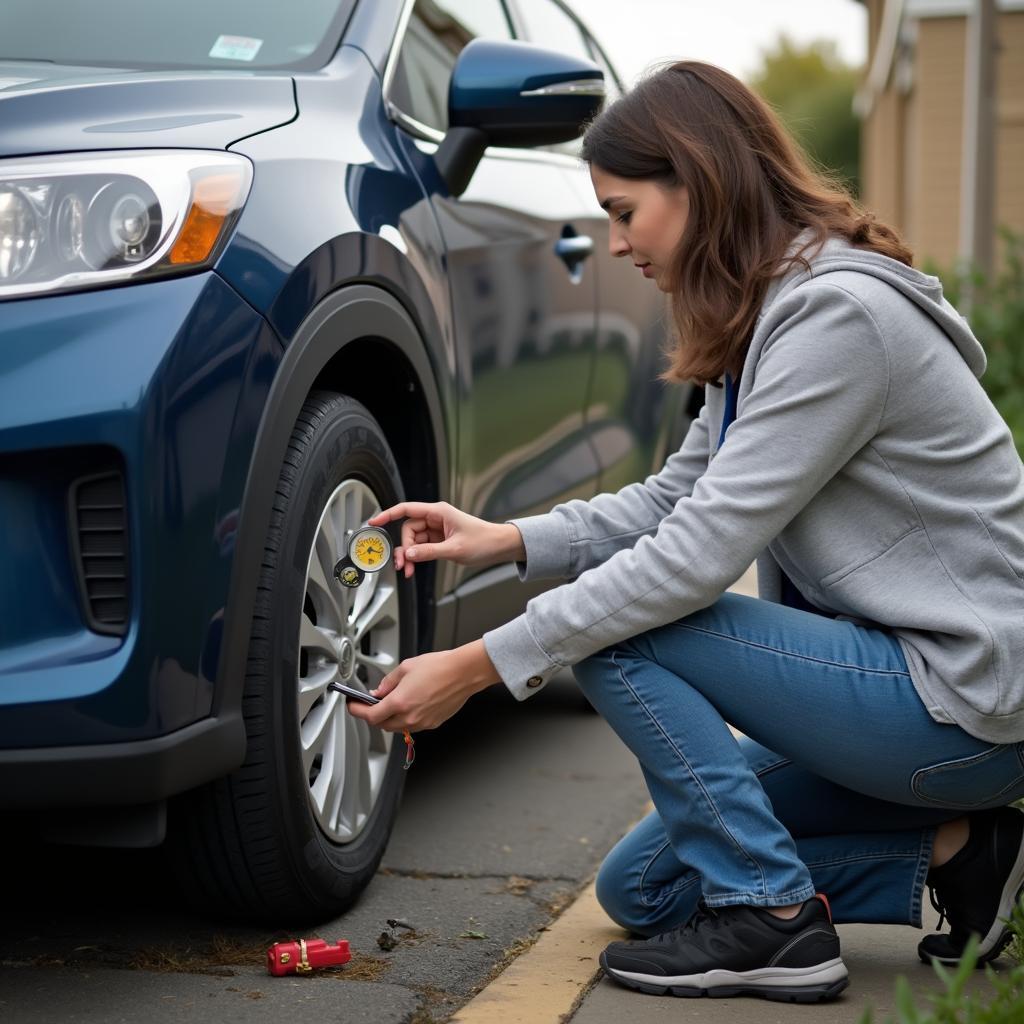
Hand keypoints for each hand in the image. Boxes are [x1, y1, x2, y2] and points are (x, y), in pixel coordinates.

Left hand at [345, 640, 500, 731]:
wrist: (463, 673)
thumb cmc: (440, 667)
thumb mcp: (406, 667)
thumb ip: (388, 682)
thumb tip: (379, 691)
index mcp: (400, 702)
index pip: (370, 715)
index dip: (357, 711)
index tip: (353, 706)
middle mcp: (410, 716)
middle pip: (381, 724)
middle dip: (372, 715)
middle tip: (369, 703)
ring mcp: (422, 722)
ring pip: (396, 727)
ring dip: (388, 718)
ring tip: (391, 702)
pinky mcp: (432, 724)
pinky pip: (412, 725)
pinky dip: (405, 718)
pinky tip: (409, 704)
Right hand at [368, 501, 524, 578]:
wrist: (500, 546)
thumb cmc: (484, 541)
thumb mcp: (454, 549)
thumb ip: (429, 552)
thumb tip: (408, 554)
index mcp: (439, 512)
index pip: (407, 509)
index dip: (388, 514)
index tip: (374, 522)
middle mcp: (436, 518)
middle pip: (408, 529)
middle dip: (403, 547)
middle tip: (403, 564)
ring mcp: (437, 530)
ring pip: (414, 540)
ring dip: (409, 555)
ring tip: (408, 571)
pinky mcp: (440, 540)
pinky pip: (422, 547)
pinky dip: (417, 557)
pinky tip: (413, 567)